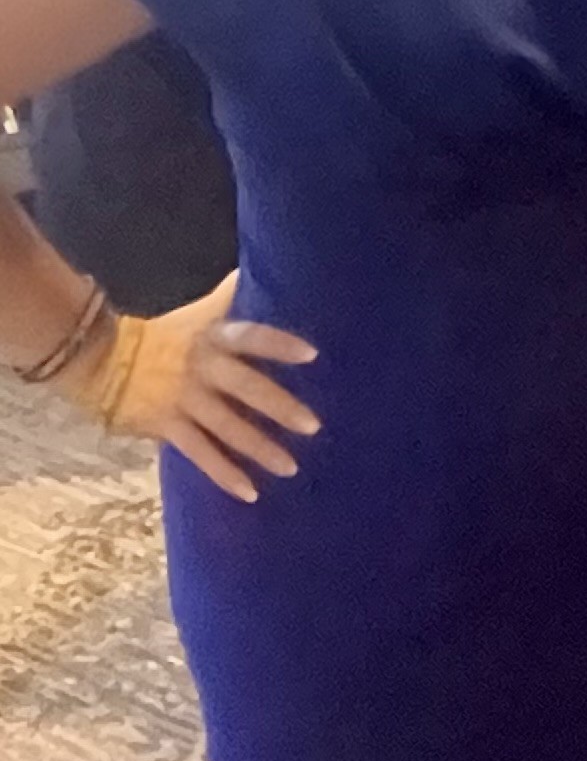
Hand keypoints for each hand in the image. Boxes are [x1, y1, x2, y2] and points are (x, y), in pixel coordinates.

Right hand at [71, 275, 319, 503]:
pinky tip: (250, 493)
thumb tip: (254, 267)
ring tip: (291, 468)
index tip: (311, 356)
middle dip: (279, 407)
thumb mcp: (197, 314)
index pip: (250, 337)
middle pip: (245, 388)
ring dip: (259, 449)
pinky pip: (200, 453)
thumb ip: (227, 300)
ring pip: (227, 427)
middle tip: (313, 427)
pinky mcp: (166, 425)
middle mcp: (201, 368)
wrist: (98, 358)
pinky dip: (225, 474)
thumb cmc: (162, 337)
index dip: (278, 345)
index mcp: (211, 339)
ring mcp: (183, 399)